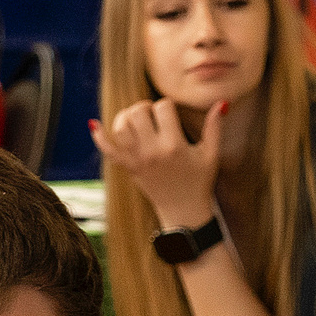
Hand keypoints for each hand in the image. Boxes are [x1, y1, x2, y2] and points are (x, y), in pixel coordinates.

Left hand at [90, 96, 223, 231]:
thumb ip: (214, 127)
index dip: (168, 106)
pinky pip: (108, 150)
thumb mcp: (210, 154)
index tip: (173, 116)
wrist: (183, 213)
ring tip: (137, 120)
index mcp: (174, 145)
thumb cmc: (199, 182)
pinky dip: (99, 137)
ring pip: (121, 126)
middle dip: (145, 106)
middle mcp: (153, 151)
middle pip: (138, 111)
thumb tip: (221, 103)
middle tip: (153, 115)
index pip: (163, 107)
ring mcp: (138, 160)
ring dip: (126, 116)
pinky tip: (94, 124)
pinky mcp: (128, 168)